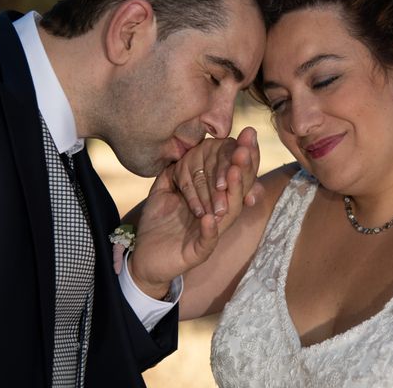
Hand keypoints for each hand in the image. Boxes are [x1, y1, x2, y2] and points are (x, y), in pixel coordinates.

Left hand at [127, 131, 259, 297]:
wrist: (144, 259)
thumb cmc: (158, 225)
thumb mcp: (164, 192)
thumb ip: (174, 172)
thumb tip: (180, 147)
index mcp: (213, 200)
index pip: (234, 175)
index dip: (242, 156)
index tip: (247, 133)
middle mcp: (218, 216)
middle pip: (238, 190)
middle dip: (244, 167)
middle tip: (246, 146)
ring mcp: (210, 234)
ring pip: (229, 213)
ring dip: (233, 192)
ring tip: (234, 172)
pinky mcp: (198, 252)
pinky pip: (208, 241)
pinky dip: (211, 230)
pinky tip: (211, 218)